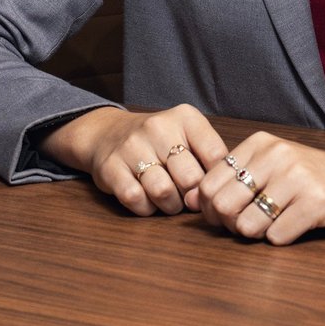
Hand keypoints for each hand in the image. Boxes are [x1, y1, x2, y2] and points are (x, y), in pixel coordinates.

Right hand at [40, 105, 227, 217]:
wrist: (108, 133)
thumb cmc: (160, 141)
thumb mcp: (188, 136)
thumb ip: (207, 157)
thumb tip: (216, 193)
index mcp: (185, 117)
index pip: (215, 154)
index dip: (216, 179)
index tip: (211, 186)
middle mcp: (158, 127)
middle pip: (190, 177)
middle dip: (193, 196)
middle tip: (189, 198)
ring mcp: (132, 146)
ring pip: (163, 191)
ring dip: (171, 205)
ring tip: (171, 201)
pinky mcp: (110, 167)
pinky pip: (135, 199)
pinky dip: (146, 208)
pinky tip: (148, 201)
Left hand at [195, 131, 324, 245]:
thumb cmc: (316, 178)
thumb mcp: (275, 167)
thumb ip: (234, 180)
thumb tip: (190, 202)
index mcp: (261, 143)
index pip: (207, 185)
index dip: (211, 210)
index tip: (231, 214)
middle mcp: (278, 155)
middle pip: (222, 206)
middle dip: (232, 225)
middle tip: (254, 223)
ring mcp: (299, 178)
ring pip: (246, 226)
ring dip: (259, 234)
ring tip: (279, 222)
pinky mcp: (317, 203)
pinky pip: (276, 237)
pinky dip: (283, 238)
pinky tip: (300, 224)